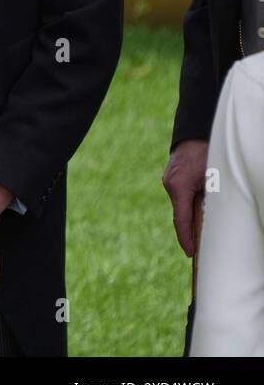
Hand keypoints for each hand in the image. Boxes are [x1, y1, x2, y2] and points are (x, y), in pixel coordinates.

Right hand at [163, 139, 208, 257]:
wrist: (197, 131)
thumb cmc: (209, 152)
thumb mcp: (214, 178)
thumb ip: (210, 200)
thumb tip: (213, 221)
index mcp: (178, 187)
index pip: (181, 220)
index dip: (186, 239)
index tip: (190, 253)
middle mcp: (170, 184)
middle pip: (181, 214)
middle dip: (190, 231)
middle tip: (198, 249)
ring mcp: (169, 180)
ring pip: (182, 205)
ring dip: (191, 216)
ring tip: (202, 232)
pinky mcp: (173, 176)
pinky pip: (182, 196)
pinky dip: (190, 205)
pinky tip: (200, 210)